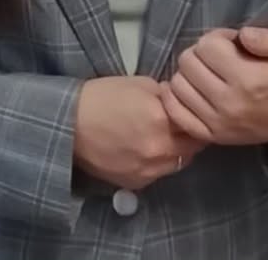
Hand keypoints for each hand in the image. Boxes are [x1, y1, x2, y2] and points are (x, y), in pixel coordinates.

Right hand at [73, 76, 205, 190]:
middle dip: (191, 135)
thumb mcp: (138, 83)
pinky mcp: (136, 183)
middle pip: (193, 147)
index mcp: (161, 118)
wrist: (70, 123)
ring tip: (164, 138)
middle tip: (182, 125)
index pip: (196, 121)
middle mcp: (159, 148)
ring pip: (178, 163)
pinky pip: (159, 174)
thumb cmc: (102, 96)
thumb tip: (178, 101)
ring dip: (177, 151)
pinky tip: (146, 150)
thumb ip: (164, 94)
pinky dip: (158, 163)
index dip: (197, 115)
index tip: (195, 111)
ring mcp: (149, 170)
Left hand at [160, 27, 267, 146]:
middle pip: (188, 62)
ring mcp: (217, 122)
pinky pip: (176, 111)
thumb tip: (243, 34)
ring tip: (210, 73)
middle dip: (202, 52)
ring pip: (178, 84)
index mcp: (248, 80)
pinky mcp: (211, 136)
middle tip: (220, 56)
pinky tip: (194, 89)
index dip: (219, 37)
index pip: (207, 45)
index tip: (232, 43)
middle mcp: (227, 103)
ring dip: (189, 73)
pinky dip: (177, 97)